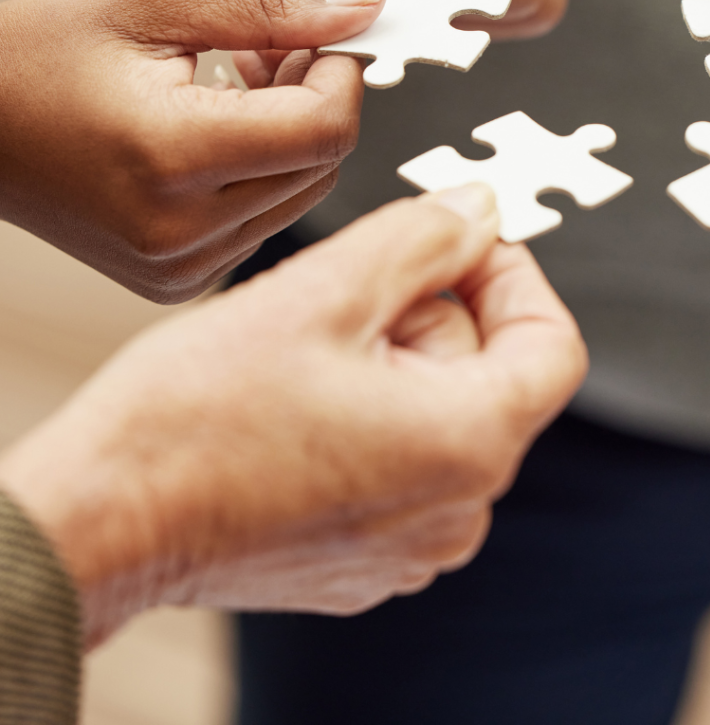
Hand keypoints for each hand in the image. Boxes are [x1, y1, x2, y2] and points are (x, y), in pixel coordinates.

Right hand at [0, 0, 390, 300]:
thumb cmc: (42, 53)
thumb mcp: (156, 1)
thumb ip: (272, 7)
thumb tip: (367, 7)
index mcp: (173, 157)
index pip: (325, 131)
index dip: (342, 76)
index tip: (323, 39)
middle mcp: (181, 231)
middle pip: (323, 165)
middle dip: (317, 101)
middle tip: (272, 52)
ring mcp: (181, 265)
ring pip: (302, 195)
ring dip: (293, 137)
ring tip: (236, 88)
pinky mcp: (180, 278)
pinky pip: (265, 221)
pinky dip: (262, 173)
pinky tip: (218, 134)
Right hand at [0, 186, 587, 646]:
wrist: (101, 520)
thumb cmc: (196, 419)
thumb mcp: (325, 291)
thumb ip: (423, 238)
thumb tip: (479, 210)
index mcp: (467, 445)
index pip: (551, 344)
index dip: (513, 276)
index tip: (463, 243)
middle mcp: (455, 512)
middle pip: (489, 374)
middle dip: (432, 314)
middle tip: (349, 292)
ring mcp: (411, 544)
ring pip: (442, 412)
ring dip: (395, 360)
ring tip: (310, 347)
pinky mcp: (367, 556)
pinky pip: (404, 460)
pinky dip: (373, 411)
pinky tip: (300, 398)